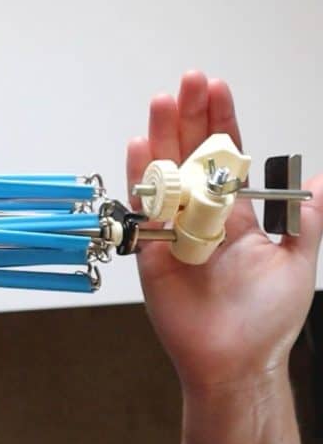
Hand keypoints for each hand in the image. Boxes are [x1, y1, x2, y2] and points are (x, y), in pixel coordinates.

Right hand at [127, 71, 322, 391]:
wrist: (237, 361)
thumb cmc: (266, 319)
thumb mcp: (299, 262)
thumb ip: (307, 219)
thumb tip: (315, 181)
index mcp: (233, 216)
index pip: (225, 157)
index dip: (221, 120)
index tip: (217, 88)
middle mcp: (199, 218)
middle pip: (190, 157)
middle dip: (188, 117)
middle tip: (187, 82)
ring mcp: (172, 234)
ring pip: (165, 176)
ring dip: (161, 138)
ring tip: (162, 102)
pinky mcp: (151, 254)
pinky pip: (144, 212)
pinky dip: (141, 179)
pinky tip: (138, 148)